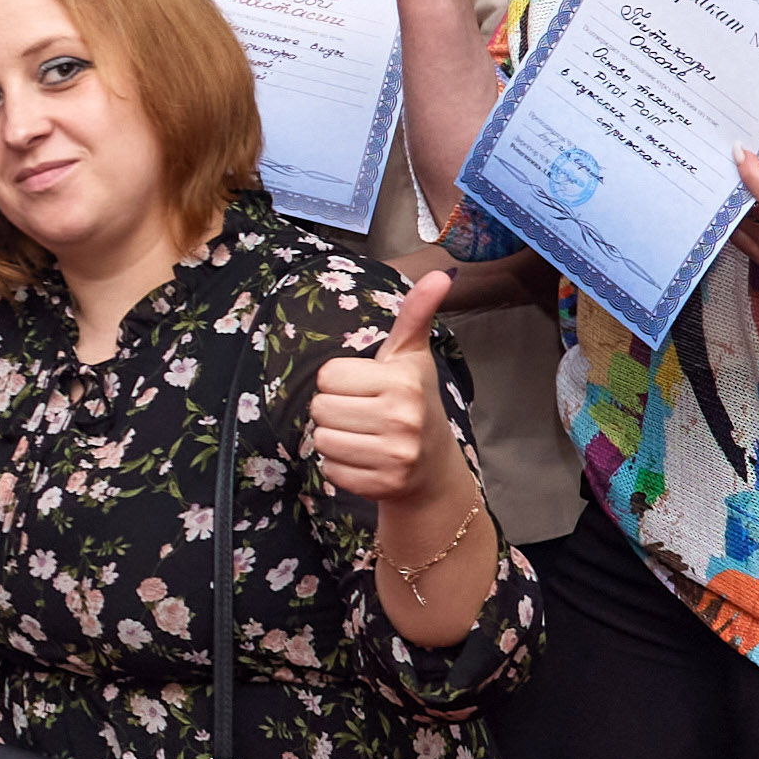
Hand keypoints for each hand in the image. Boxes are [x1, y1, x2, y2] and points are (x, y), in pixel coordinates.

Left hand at [306, 272, 460, 506]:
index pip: (328, 375)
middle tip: (362, 412)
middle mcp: (402, 418)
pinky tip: (365, 458)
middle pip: (319, 408)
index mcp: (403, 381)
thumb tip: (438, 273)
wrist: (433, 465)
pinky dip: (340, 466)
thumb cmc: (414, 400)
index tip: (364, 386)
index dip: (339, 380)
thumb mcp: (411, 355)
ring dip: (334, 438)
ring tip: (363, 435)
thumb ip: (415, 314)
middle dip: (334, 409)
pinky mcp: (383, 485)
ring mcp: (395, 456)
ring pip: (321, 440)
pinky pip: (330, 469)